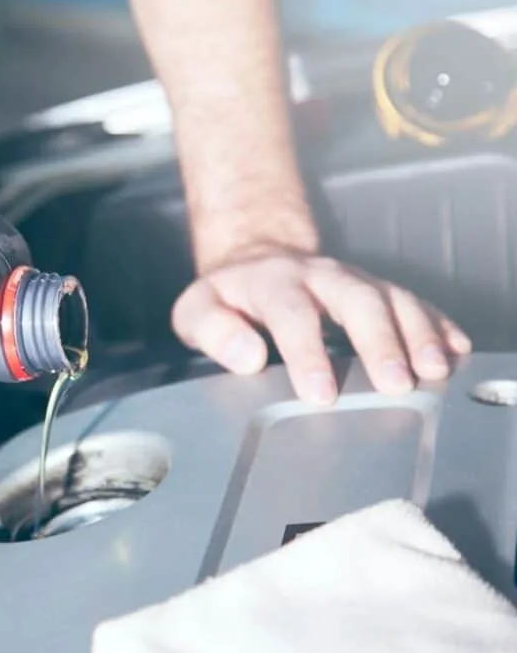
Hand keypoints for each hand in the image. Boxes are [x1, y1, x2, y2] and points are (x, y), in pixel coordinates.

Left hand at [172, 252, 471, 403]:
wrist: (256, 259)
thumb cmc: (228, 299)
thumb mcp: (197, 311)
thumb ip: (212, 331)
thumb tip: (247, 357)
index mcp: (272, 283)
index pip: (292, 315)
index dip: (307, 354)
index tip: (321, 393)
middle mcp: (321, 276)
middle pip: (356, 299)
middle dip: (379, 341)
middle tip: (396, 383)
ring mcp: (355, 280)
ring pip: (392, 298)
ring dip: (417, 334)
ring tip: (435, 370)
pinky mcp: (379, 289)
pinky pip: (414, 302)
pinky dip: (438, 325)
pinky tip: (455, 350)